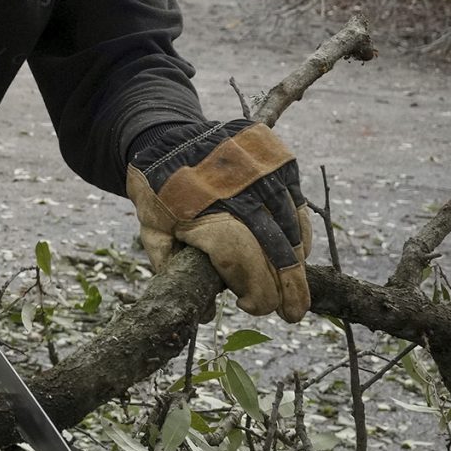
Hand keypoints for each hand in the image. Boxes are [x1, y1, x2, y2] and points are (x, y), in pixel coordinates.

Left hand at [125, 119, 312, 321]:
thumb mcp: (152, 229)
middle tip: (292, 314)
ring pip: (293, 230)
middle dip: (289, 290)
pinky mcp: (279, 162)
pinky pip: (298, 205)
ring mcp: (264, 174)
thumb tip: (206, 316)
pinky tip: (293, 252)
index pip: (245, 262)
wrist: (166, 133)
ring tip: (292, 286)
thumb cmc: (157, 189)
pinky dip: (298, 232)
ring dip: (295, 263)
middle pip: (277, 252)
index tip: (254, 307)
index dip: (257, 291)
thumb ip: (174, 270)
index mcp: (207, 213)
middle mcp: (242, 193)